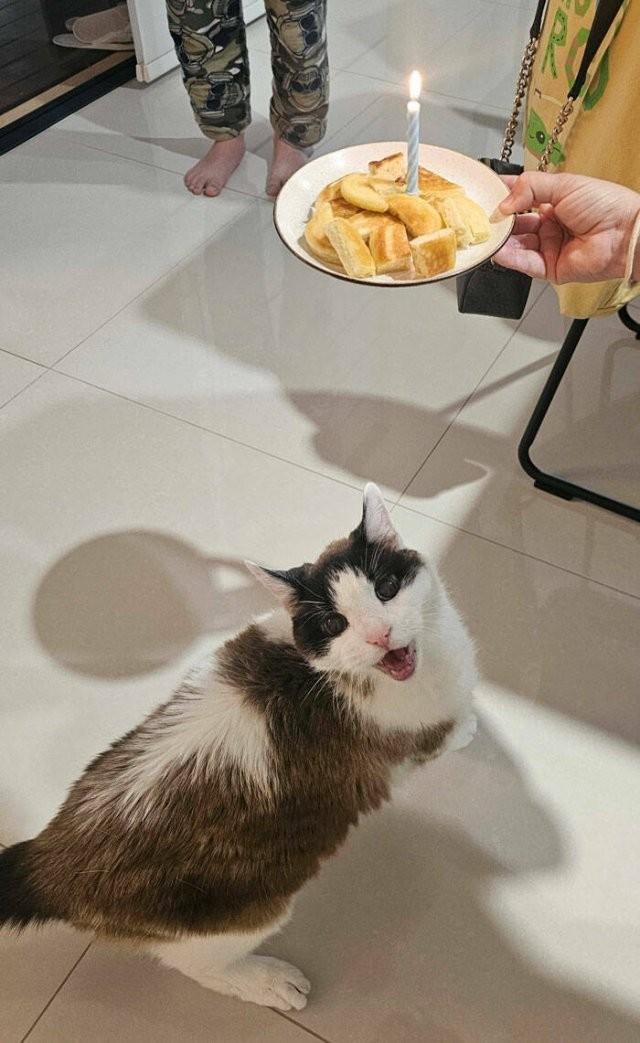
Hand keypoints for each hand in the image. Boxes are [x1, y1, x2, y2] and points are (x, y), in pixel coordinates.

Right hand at [493, 172, 639, 283]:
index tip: (485, 193)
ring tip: (488, 234)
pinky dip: (509, 258)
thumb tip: (504, 203)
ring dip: (502, 240)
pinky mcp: (550, 269)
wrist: (624, 233)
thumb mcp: (564, 185)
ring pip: (517, 245)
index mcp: (554, 203)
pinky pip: (524, 264)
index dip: (504, 196)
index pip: (522, 198)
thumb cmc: (605, 205)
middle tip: (482, 216)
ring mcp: (549, 248)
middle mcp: (550, 226)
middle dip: (499, 221)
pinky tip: (498, 250)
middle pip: (516, 225)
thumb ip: (530, 188)